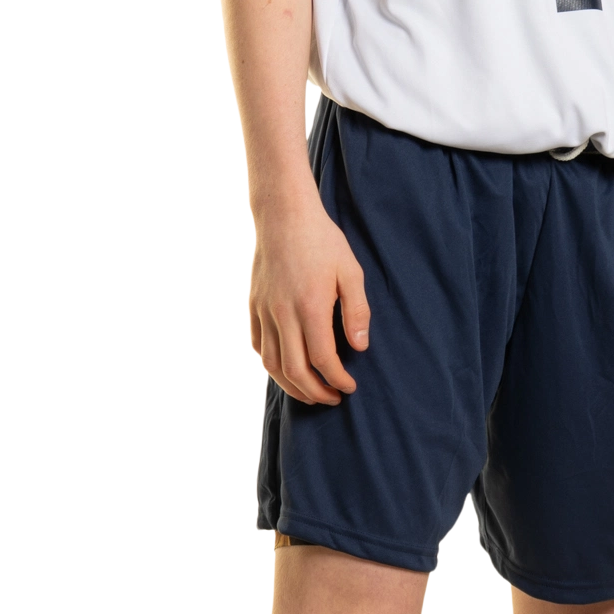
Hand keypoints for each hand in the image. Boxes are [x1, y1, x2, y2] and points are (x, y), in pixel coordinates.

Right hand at [248, 188, 369, 403]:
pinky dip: (270, 364)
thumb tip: (360, 347)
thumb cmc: (322, 240)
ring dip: (291, 385)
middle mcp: (283, 313)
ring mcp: (264, 310)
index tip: (350, 386)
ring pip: (271, 364)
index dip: (337, 379)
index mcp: (310, 306)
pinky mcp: (253, 305)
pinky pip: (257, 345)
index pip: (322, 359)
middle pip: (294, 370)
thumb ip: (357, 311)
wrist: (283, 215)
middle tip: (333, 398)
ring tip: (310, 392)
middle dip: (315, 392)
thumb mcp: (351, 271)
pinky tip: (286, 368)